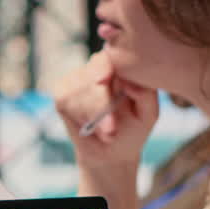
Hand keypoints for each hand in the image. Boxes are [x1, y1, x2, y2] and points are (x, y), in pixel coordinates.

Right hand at [54, 51, 159, 200]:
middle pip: (93, 72)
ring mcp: (77, 78)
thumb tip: (127, 80)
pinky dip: (79, 117)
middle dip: (100, 104)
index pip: (110, 55)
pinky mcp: (61, 94)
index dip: (105, 68)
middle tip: (111, 131)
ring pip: (79, 90)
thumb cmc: (134, 129)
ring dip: (92, 116)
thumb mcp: (148, 114)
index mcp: (120, 64)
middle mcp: (98, 66)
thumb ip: (144, 94)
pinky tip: (89, 126)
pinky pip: (67, 100)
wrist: (113, 153)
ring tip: (106, 132)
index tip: (103, 81)